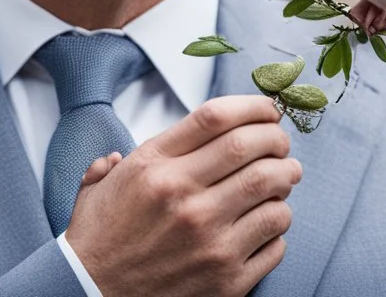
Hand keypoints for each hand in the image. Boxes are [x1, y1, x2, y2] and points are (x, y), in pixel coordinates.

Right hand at [65, 95, 301, 296]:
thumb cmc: (100, 241)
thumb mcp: (101, 187)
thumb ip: (120, 159)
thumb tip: (125, 151)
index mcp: (154, 168)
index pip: (216, 117)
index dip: (252, 106)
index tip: (267, 109)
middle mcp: (184, 199)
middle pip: (252, 148)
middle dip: (277, 138)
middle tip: (281, 144)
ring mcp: (209, 240)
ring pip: (272, 192)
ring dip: (285, 180)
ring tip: (283, 179)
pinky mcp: (227, 279)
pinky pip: (275, 241)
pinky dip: (278, 227)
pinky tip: (267, 222)